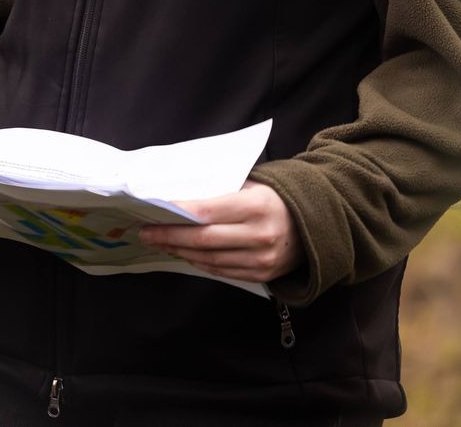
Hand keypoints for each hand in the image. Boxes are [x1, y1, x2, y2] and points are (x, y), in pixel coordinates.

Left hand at [137, 180, 302, 283]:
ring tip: (160, 242)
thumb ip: (221, 191)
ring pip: (210, 259)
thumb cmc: (275, 199)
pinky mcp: (261, 275)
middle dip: (170, 236)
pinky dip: (200, 262)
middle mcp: (260, 235)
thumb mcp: (253, 185)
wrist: (314, 226)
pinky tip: (184, 253)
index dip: (178, 213)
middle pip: (204, 239)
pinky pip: (222, 271)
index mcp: (257, 205)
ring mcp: (262, 259)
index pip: (208, 211)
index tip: (155, 211)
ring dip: (180, 251)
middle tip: (146, 232)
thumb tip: (180, 196)